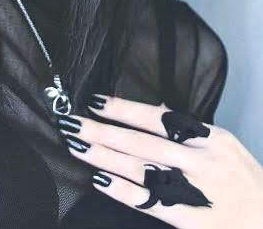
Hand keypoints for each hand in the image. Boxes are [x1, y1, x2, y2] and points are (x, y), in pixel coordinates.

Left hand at [57, 95, 262, 228]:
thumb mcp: (224, 149)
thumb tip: (155, 107)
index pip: (160, 118)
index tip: (96, 101)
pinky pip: (152, 203)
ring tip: (77, 146)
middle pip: (144, 142)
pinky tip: (100, 181)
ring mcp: (199, 192)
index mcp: (212, 138)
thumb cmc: (247, 186)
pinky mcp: (195, 222)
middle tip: (72, 122)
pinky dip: (124, 191)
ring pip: (143, 169)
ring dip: (105, 157)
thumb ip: (189, 131)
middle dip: (104, 131)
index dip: (126, 109)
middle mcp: (204, 161)